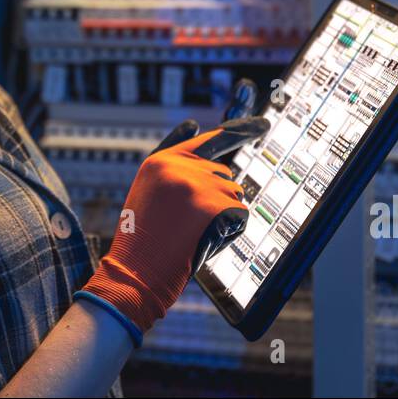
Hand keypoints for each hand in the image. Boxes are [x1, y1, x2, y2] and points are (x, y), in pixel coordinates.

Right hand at [79, 98, 268, 338]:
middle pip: (224, 174)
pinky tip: (204, 241)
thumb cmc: (143, 240)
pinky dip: (230, 231)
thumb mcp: (149, 193)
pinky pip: (240, 214)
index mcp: (160, 161)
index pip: (208, 140)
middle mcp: (178, 166)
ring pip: (234, 194)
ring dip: (223, 215)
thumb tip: (201, 135)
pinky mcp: (212, 205)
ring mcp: (196, 183)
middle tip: (189, 224)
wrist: (135, 273)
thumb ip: (174, 166)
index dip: (239, 131)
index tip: (261, 125)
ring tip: (192, 233)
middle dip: (217, 198)